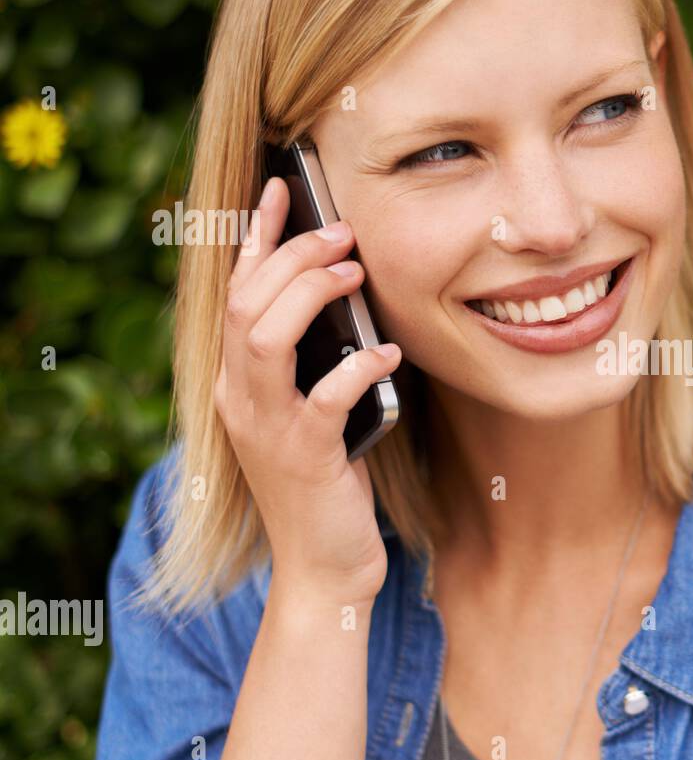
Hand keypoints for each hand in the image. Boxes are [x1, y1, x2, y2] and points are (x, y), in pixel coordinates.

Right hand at [214, 175, 399, 602]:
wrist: (324, 568)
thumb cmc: (328, 483)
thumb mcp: (314, 413)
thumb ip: (317, 363)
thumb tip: (352, 300)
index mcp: (239, 383)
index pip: (237, 293)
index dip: (257, 238)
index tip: (282, 191)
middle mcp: (241, 399)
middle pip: (247, 303)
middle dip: (292, 256)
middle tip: (342, 232)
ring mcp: (267, 427)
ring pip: (266, 338)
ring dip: (310, 295)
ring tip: (355, 273)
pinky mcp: (305, 456)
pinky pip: (325, 397)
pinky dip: (357, 367)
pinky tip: (388, 353)